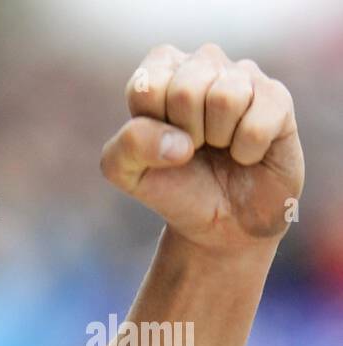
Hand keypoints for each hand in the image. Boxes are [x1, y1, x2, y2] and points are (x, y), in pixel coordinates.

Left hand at [100, 43, 303, 254]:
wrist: (220, 221)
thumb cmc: (172, 187)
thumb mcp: (127, 172)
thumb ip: (128, 145)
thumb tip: (179, 141)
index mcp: (161, 70)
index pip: (147, 86)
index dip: (152, 127)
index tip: (161, 142)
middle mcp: (203, 63)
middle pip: (186, 91)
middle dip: (186, 134)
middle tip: (194, 148)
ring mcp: (244, 76)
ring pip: (226, 98)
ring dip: (218, 139)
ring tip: (220, 147)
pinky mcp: (278, 98)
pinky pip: (258, 122)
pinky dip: (247, 151)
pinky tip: (246, 153)